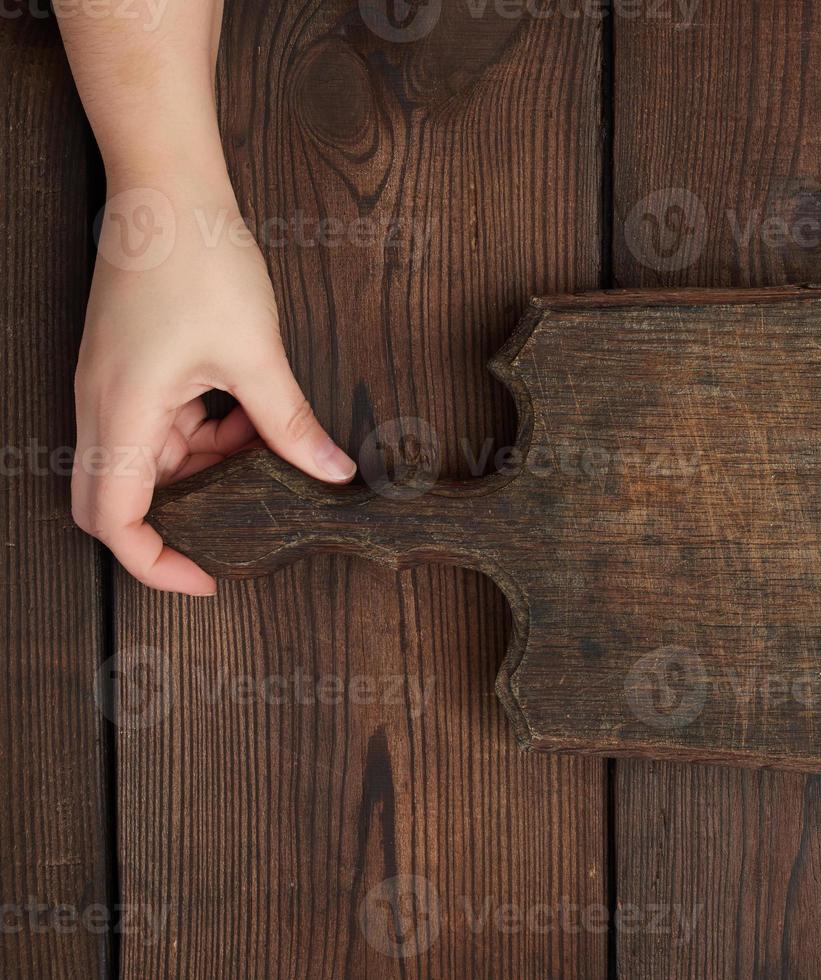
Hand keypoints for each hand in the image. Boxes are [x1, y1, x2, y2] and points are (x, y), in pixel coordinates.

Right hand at [72, 181, 355, 594]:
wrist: (168, 185)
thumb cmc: (199, 259)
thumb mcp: (257, 354)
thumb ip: (291, 423)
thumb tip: (331, 472)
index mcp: (119, 412)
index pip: (110, 519)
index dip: (153, 564)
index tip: (206, 580)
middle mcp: (102, 405)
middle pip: (125, 494)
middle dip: (190, 512)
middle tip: (249, 513)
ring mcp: (112, 385)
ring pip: (154, 458)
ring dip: (210, 463)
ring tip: (267, 442)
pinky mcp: (130, 366)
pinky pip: (163, 423)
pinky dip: (208, 430)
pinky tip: (251, 411)